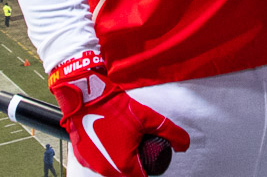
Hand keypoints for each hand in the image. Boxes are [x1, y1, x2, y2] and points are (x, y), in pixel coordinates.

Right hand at [49, 51, 190, 176]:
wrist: (86, 97)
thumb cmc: (115, 108)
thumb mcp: (147, 117)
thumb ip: (169, 131)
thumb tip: (185, 145)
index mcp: (123, 166)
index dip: (148, 166)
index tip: (149, 152)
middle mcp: (105, 170)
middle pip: (126, 174)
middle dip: (134, 163)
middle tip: (138, 144)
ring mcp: (91, 164)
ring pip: (111, 169)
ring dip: (118, 160)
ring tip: (123, 140)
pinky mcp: (81, 157)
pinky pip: (97, 162)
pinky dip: (104, 155)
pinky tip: (108, 140)